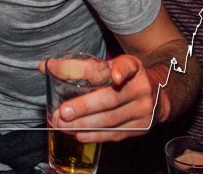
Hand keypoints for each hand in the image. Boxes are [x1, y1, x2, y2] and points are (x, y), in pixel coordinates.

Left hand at [46, 54, 160, 142]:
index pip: (124, 67)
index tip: (115, 76)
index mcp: (133, 66)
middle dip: (86, 107)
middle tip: (63, 113)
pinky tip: (79, 135)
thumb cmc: (123, 77)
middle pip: (112, 98)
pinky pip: (115, 133)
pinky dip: (96, 135)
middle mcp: (141, 87)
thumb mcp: (106, 66)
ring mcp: (143, 109)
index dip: (120, 71)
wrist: (158, 95)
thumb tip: (45, 66)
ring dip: (85, 125)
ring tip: (63, 126)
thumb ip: (77, 67)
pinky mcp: (141, 127)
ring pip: (111, 119)